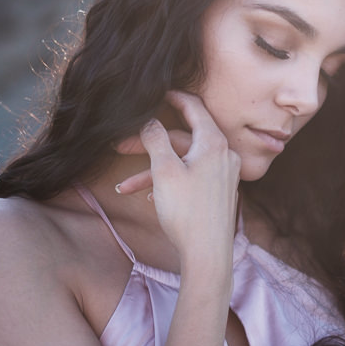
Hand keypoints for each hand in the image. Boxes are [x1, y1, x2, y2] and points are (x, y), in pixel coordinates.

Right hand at [117, 92, 240, 269]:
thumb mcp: (164, 170)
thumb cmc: (187, 212)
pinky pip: (191, 178)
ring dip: (154, 170)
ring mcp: (223, 175)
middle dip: (150, 143)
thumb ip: (155, 139)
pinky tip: (149, 198)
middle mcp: (224, 155)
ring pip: (183, 162)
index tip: (159, 91)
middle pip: (182, 138)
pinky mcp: (219, 192)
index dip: (175, 97)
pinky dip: (170, 182)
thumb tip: (149, 120)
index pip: (194, 108)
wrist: (207, 255)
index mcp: (214, 143)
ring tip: (125, 186)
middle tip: (120, 146)